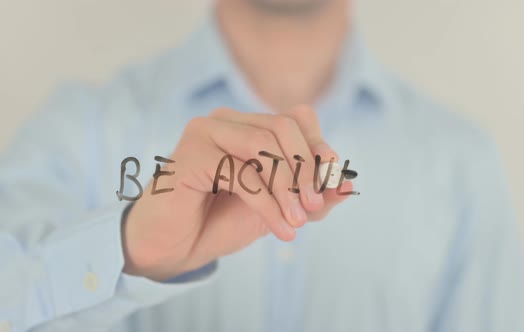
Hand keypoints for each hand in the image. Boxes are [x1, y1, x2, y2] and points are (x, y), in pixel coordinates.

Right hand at [122, 105, 353, 280]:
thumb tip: (349, 185)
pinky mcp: (191, 153)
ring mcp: (206, 132)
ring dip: (287, 186)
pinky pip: (241, 172)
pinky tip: (282, 229)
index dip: (319, 147)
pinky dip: (268, 204)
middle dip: (305, 168)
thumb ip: (312, 197)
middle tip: (313, 207)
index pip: (298, 118)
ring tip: (297, 221)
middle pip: (283, 126)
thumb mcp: (278, 208)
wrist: (174, 247)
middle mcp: (227, 120)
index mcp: (248, 126)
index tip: (330, 185)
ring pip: (264, 145)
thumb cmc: (220, 221)